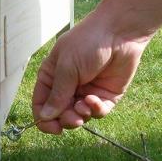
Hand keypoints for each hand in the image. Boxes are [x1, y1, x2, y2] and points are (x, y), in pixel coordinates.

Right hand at [31, 9, 148, 133]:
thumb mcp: (67, 67)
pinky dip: (95, 110)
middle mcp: (67, 85)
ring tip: (84, 107)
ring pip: (79, 116)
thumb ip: (57, 94)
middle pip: (60, 114)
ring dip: (80, 115)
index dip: (44, 118)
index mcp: (52, 76)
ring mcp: (86, 91)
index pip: (42, 103)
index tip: (51, 128)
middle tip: (72, 119)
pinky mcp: (105, 95)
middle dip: (65, 120)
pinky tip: (95, 101)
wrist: (119, 32)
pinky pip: (97, 112)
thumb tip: (44, 117)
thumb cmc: (88, 42)